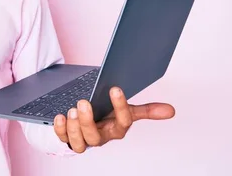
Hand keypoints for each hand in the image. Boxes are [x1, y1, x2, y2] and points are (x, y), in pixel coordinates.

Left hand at [53, 87, 175, 152]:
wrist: (87, 124)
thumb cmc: (107, 117)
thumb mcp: (125, 111)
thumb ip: (146, 111)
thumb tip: (171, 111)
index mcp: (116, 129)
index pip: (123, 122)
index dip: (121, 106)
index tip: (115, 88)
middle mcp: (100, 137)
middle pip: (95, 138)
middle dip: (88, 121)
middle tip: (83, 102)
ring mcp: (83, 139)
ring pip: (78, 143)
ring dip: (74, 128)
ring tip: (71, 110)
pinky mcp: (67, 138)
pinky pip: (62, 139)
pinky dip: (60, 129)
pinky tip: (60, 116)